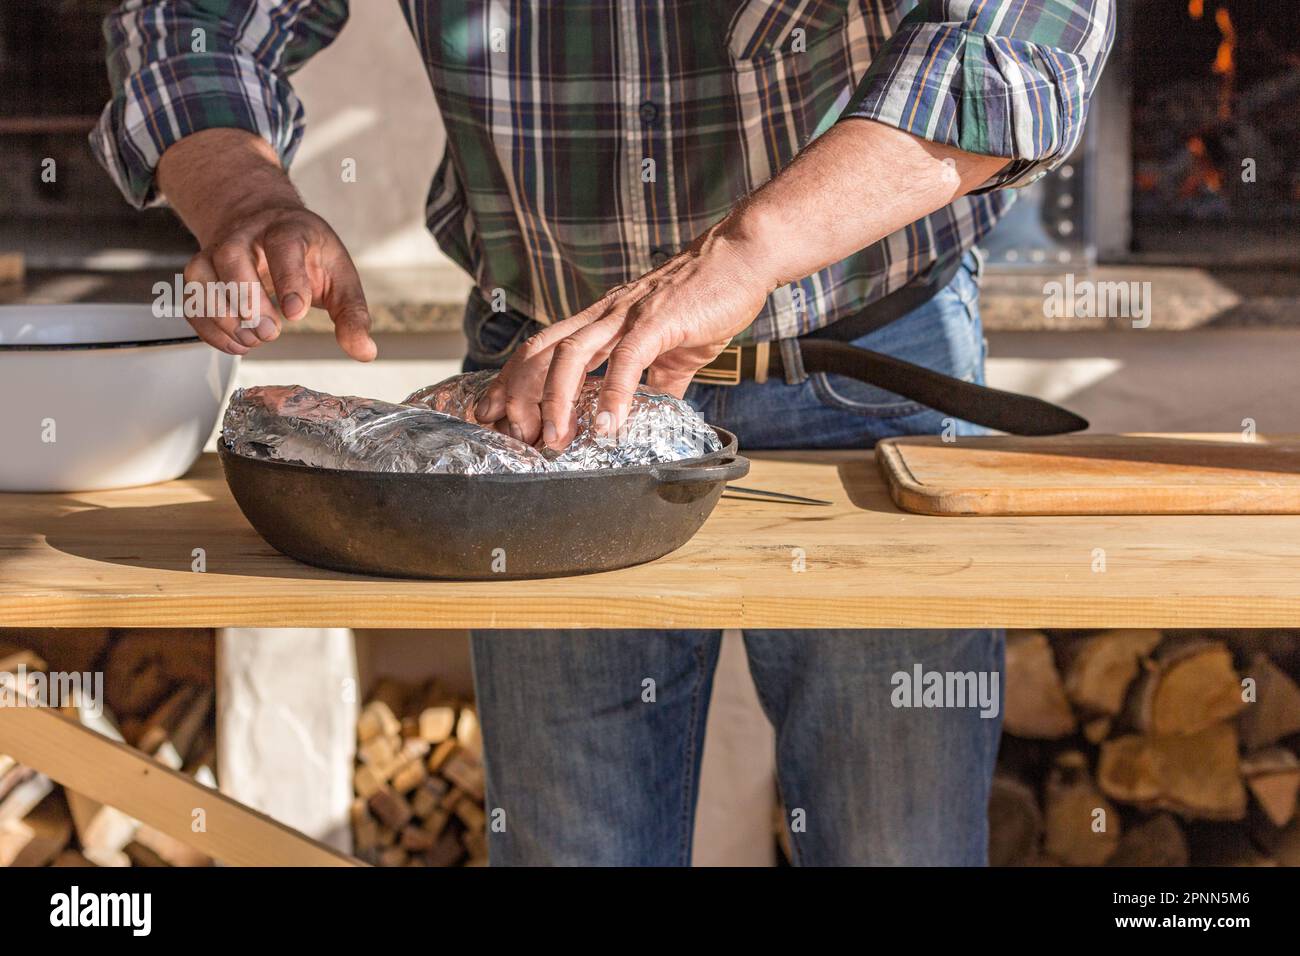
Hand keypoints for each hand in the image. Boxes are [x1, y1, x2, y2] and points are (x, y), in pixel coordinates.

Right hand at [181, 204, 376, 359]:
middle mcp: (247, 235)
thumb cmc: (306, 252)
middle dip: (249, 301)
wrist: (265, 223)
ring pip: (204, 276)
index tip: (295, 313)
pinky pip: (192, 300)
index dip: (288, 280)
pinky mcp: (201, 272)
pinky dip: (208, 329)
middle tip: (271, 331)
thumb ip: (352, 314)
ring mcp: (218, 251)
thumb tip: (364, 351)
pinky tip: (235, 344)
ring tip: (254, 340)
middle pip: (233, 258)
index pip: (283, 245)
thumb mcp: (339, 276)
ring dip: (225, 317)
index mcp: (288, 229)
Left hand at [473, 224, 774, 447]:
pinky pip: (625, 359)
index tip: (498, 414)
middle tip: (513, 434)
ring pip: (571, 354)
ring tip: (556, 438)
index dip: (513, 381)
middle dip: (519, 394)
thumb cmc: (706, 297)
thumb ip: (653, 382)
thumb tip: (646, 414)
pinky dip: (613, 395)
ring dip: (556, 400)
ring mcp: (627, 315)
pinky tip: (608, 425)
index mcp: (600, 320)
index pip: (541, 348)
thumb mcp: (671, 347)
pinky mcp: (658, 320)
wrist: (742, 257)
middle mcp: (603, 314)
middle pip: (541, 351)